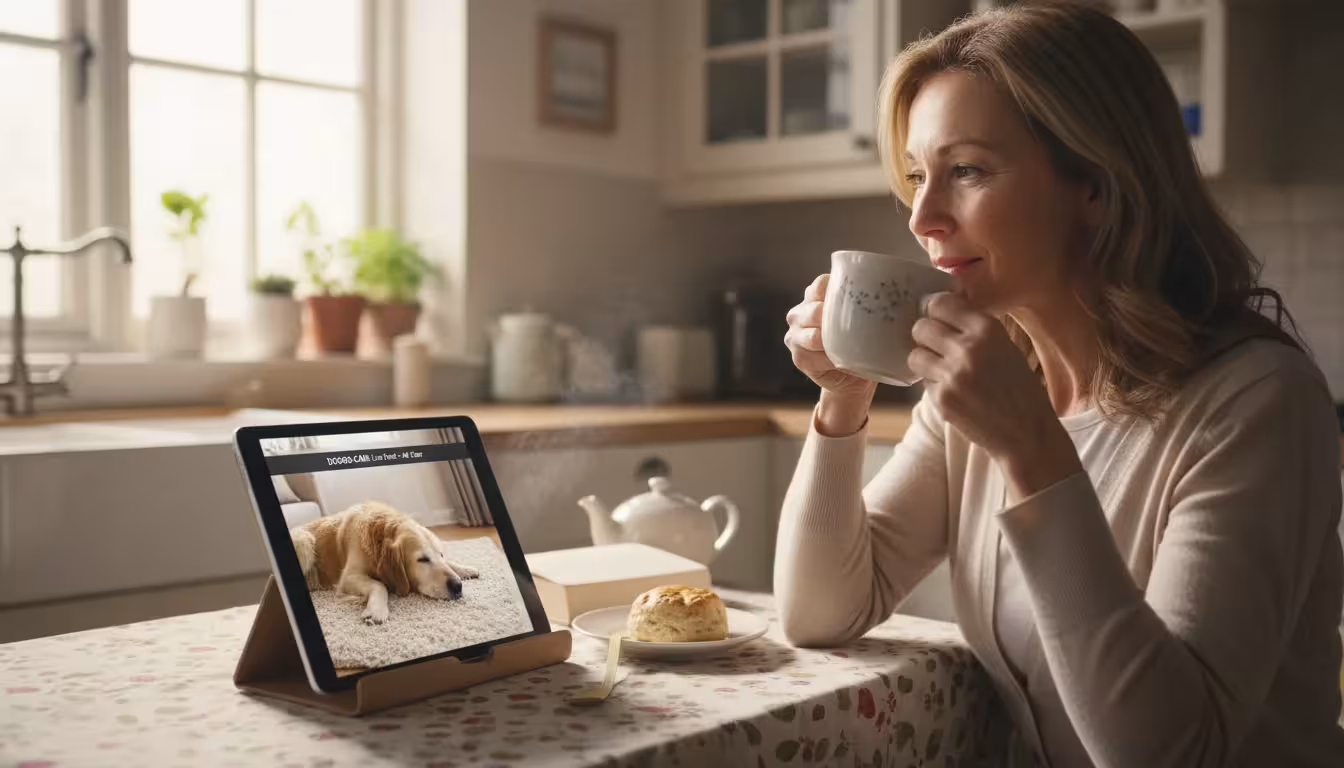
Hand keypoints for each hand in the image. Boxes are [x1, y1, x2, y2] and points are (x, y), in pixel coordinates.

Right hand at [785, 275, 876, 435]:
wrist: (855, 380)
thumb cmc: (863, 344)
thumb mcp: (868, 320)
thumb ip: (873, 305)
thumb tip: (911, 293)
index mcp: (816, 297)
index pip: (820, 285)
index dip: (836, 291)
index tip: (860, 302)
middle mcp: (800, 313)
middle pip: (813, 309)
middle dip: (833, 317)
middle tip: (858, 326)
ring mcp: (796, 336)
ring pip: (809, 334)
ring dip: (829, 340)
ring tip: (847, 344)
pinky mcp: (799, 358)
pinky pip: (810, 355)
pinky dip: (827, 358)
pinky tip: (839, 360)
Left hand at [908, 293, 1081, 499]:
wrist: (1027, 432)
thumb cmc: (1018, 388)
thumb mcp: (1004, 347)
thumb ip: (974, 328)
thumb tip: (938, 308)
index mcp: (987, 329)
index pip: (939, 303)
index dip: (933, 311)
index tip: (936, 319)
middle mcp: (968, 347)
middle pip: (921, 327)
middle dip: (925, 337)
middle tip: (936, 347)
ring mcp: (953, 374)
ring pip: (915, 355)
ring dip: (925, 362)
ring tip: (943, 371)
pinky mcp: (942, 399)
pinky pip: (923, 382)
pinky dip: (934, 386)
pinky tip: (954, 394)